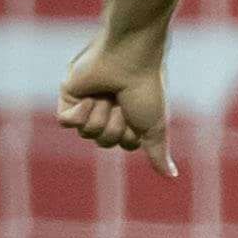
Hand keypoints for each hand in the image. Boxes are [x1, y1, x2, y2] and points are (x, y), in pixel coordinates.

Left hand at [55, 35, 179, 177]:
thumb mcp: (155, 127)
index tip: (138, 111)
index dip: (131, 133)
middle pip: (103, 141)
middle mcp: (107, 111)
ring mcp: (86, 104)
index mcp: (127, 117)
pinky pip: (66, 122)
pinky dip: (80, 111)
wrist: (130, 59)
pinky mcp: (68, 96)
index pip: (123, 144)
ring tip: (107, 93)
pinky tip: (90, 94)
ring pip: (85, 132)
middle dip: (115, 124)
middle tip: (122, 100)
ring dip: (100, 113)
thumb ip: (158, 152)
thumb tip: (171, 177)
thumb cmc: (147, 89)